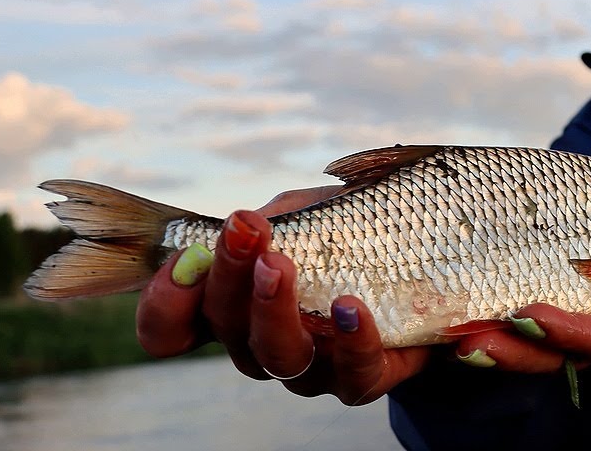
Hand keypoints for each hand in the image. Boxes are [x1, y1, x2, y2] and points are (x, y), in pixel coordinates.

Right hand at [135, 186, 431, 404]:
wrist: (426, 276)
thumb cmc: (355, 240)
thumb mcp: (310, 213)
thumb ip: (280, 215)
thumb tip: (253, 219)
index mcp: (236, 306)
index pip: (171, 327)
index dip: (164, 305)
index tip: (183, 261)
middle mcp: (262, 344)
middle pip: (226, 327)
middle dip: (229, 275)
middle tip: (246, 229)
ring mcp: (311, 368)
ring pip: (277, 356)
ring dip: (273, 310)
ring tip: (282, 265)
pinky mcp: (364, 378)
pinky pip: (352, 373)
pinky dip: (349, 340)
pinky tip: (349, 306)